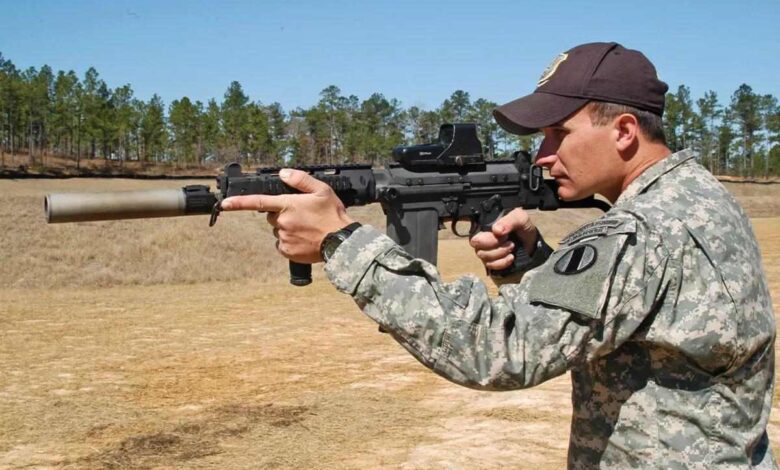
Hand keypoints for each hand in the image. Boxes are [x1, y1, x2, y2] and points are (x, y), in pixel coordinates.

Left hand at [220, 169, 354, 263]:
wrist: (341, 242)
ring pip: (277, 231)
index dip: (238, 203)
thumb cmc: (332, 215)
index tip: (224, 203)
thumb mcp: (322, 190)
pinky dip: (290, 242)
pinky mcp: (287, 251)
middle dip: (281, 215)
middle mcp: (282, 222)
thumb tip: (283, 173)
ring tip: (306, 229)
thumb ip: (300, 180)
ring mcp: (283, 238)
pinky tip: (304, 239)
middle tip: (302, 216)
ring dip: (287, 229)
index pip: (258, 202)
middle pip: (271, 217)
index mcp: (287, 205)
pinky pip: (282, 245)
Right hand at [469, 208, 537, 270]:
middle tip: (507, 239)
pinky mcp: (490, 262)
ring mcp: (485, 251)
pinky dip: (502, 262)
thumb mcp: (520, 218)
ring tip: (512, 246)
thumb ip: (508, 220)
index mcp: (485, 225)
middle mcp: (482, 238)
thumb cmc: (522, 228)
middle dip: (493, 243)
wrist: (531, 243)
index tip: (499, 233)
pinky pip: (490, 265)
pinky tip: (511, 257)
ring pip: (482, 255)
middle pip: (475, 243)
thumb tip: (496, 230)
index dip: (482, 232)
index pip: (472, 228)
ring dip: (500, 252)